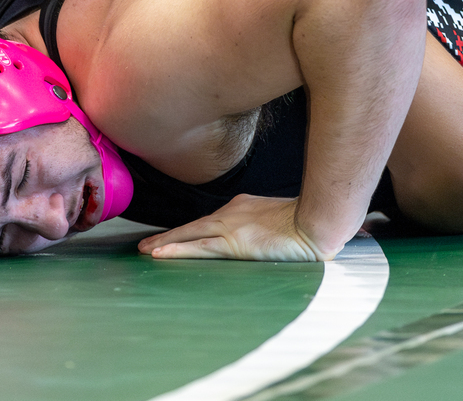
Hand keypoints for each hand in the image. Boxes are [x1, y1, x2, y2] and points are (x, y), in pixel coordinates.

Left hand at [138, 194, 338, 261]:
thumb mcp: (280, 223)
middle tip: (145, 244)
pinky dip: (176, 250)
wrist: (318, 222)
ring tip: (144, 251)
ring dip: (165, 243)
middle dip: (168, 235)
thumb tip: (265, 239)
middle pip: (193, 225)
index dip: (188, 230)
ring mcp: (231, 227)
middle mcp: (232, 213)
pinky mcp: (234, 243)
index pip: (209, 220)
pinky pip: (198, 248)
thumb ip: (266, 229)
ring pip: (189, 235)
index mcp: (243, 207)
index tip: (173, 236)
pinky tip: (159, 255)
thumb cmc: (308, 224)